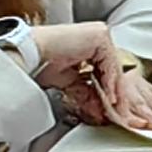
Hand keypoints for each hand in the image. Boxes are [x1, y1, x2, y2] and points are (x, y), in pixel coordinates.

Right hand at [26, 21, 151, 130]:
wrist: (29, 55)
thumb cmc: (42, 64)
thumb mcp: (71, 82)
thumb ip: (88, 93)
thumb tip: (102, 109)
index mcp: (93, 46)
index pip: (108, 72)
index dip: (112, 94)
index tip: (116, 113)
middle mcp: (99, 38)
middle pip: (114, 70)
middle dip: (118, 96)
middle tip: (122, 116)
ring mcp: (101, 35)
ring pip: (115, 68)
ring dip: (116, 92)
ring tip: (117, 110)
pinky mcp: (100, 36)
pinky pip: (110, 63)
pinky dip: (111, 83)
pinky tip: (110, 98)